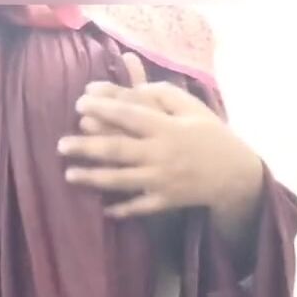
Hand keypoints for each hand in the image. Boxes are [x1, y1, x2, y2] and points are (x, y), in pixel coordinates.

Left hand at [59, 53, 261, 221]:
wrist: (235, 174)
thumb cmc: (210, 134)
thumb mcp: (192, 107)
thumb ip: (162, 94)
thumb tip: (133, 87)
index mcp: (168, 127)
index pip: (130, 114)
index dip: (104, 107)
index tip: (80, 102)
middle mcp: (162, 154)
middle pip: (118, 149)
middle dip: (87, 146)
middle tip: (60, 144)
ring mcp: (162, 180)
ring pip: (122, 180)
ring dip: (93, 178)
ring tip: (69, 174)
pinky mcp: (166, 201)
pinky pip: (139, 207)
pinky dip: (121, 209)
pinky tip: (102, 209)